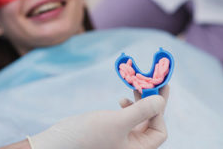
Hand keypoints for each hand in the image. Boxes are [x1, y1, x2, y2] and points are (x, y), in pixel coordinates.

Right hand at [29, 86, 168, 148]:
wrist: (61, 141)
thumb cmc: (88, 135)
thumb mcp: (118, 122)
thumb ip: (141, 111)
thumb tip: (161, 100)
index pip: (159, 131)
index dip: (159, 112)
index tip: (154, 91)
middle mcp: (132, 145)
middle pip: (151, 121)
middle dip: (152, 101)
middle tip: (155, 80)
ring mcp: (123, 137)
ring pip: (140, 117)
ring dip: (140, 100)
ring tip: (136, 86)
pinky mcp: (114, 130)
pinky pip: (129, 116)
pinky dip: (129, 106)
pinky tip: (122, 100)